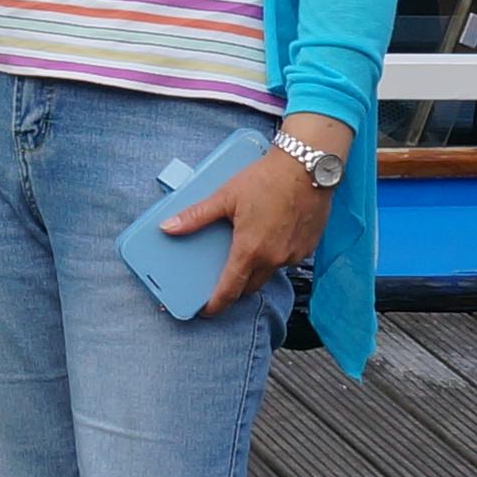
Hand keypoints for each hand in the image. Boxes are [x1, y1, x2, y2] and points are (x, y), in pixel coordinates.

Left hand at [166, 115, 352, 317]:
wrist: (308, 166)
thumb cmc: (267, 179)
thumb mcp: (225, 197)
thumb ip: (196, 216)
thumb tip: (168, 227)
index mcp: (251, 250)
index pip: (230, 290)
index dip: (216, 304)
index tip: (206, 310)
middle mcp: (274, 258)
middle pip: (250, 285)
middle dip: (236, 288)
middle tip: (223, 280)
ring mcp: (294, 254)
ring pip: (270, 272)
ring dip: (257, 268)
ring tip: (247, 249)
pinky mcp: (308, 246)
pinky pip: (287, 259)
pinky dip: (276, 254)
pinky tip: (270, 235)